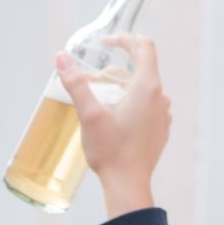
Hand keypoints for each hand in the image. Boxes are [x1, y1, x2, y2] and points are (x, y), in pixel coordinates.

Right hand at [56, 31, 169, 217]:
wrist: (128, 185)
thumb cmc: (110, 151)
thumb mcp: (89, 114)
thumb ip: (76, 83)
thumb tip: (61, 57)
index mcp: (147, 86)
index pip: (143, 46)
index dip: (124, 39)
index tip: (106, 43)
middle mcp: (160, 97)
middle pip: (138, 69)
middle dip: (113, 71)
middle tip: (90, 84)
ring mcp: (163, 114)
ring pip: (142, 90)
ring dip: (121, 89)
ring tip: (100, 104)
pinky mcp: (160, 129)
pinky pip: (147, 107)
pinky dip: (130, 106)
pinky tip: (114, 121)